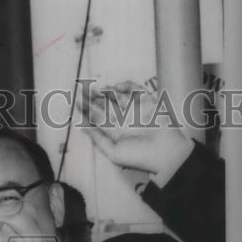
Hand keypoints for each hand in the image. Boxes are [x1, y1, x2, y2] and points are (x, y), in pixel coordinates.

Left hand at [79, 80, 193, 177]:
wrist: (164, 151)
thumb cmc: (139, 156)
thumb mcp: (113, 152)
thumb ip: (98, 139)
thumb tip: (81, 128)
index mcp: (114, 132)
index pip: (97, 119)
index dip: (86, 111)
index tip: (76, 103)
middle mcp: (123, 119)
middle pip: (105, 105)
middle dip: (93, 98)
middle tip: (81, 90)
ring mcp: (134, 109)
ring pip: (117, 95)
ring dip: (106, 91)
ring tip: (95, 89)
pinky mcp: (147, 101)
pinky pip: (134, 89)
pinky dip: (125, 85)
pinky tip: (115, 87)